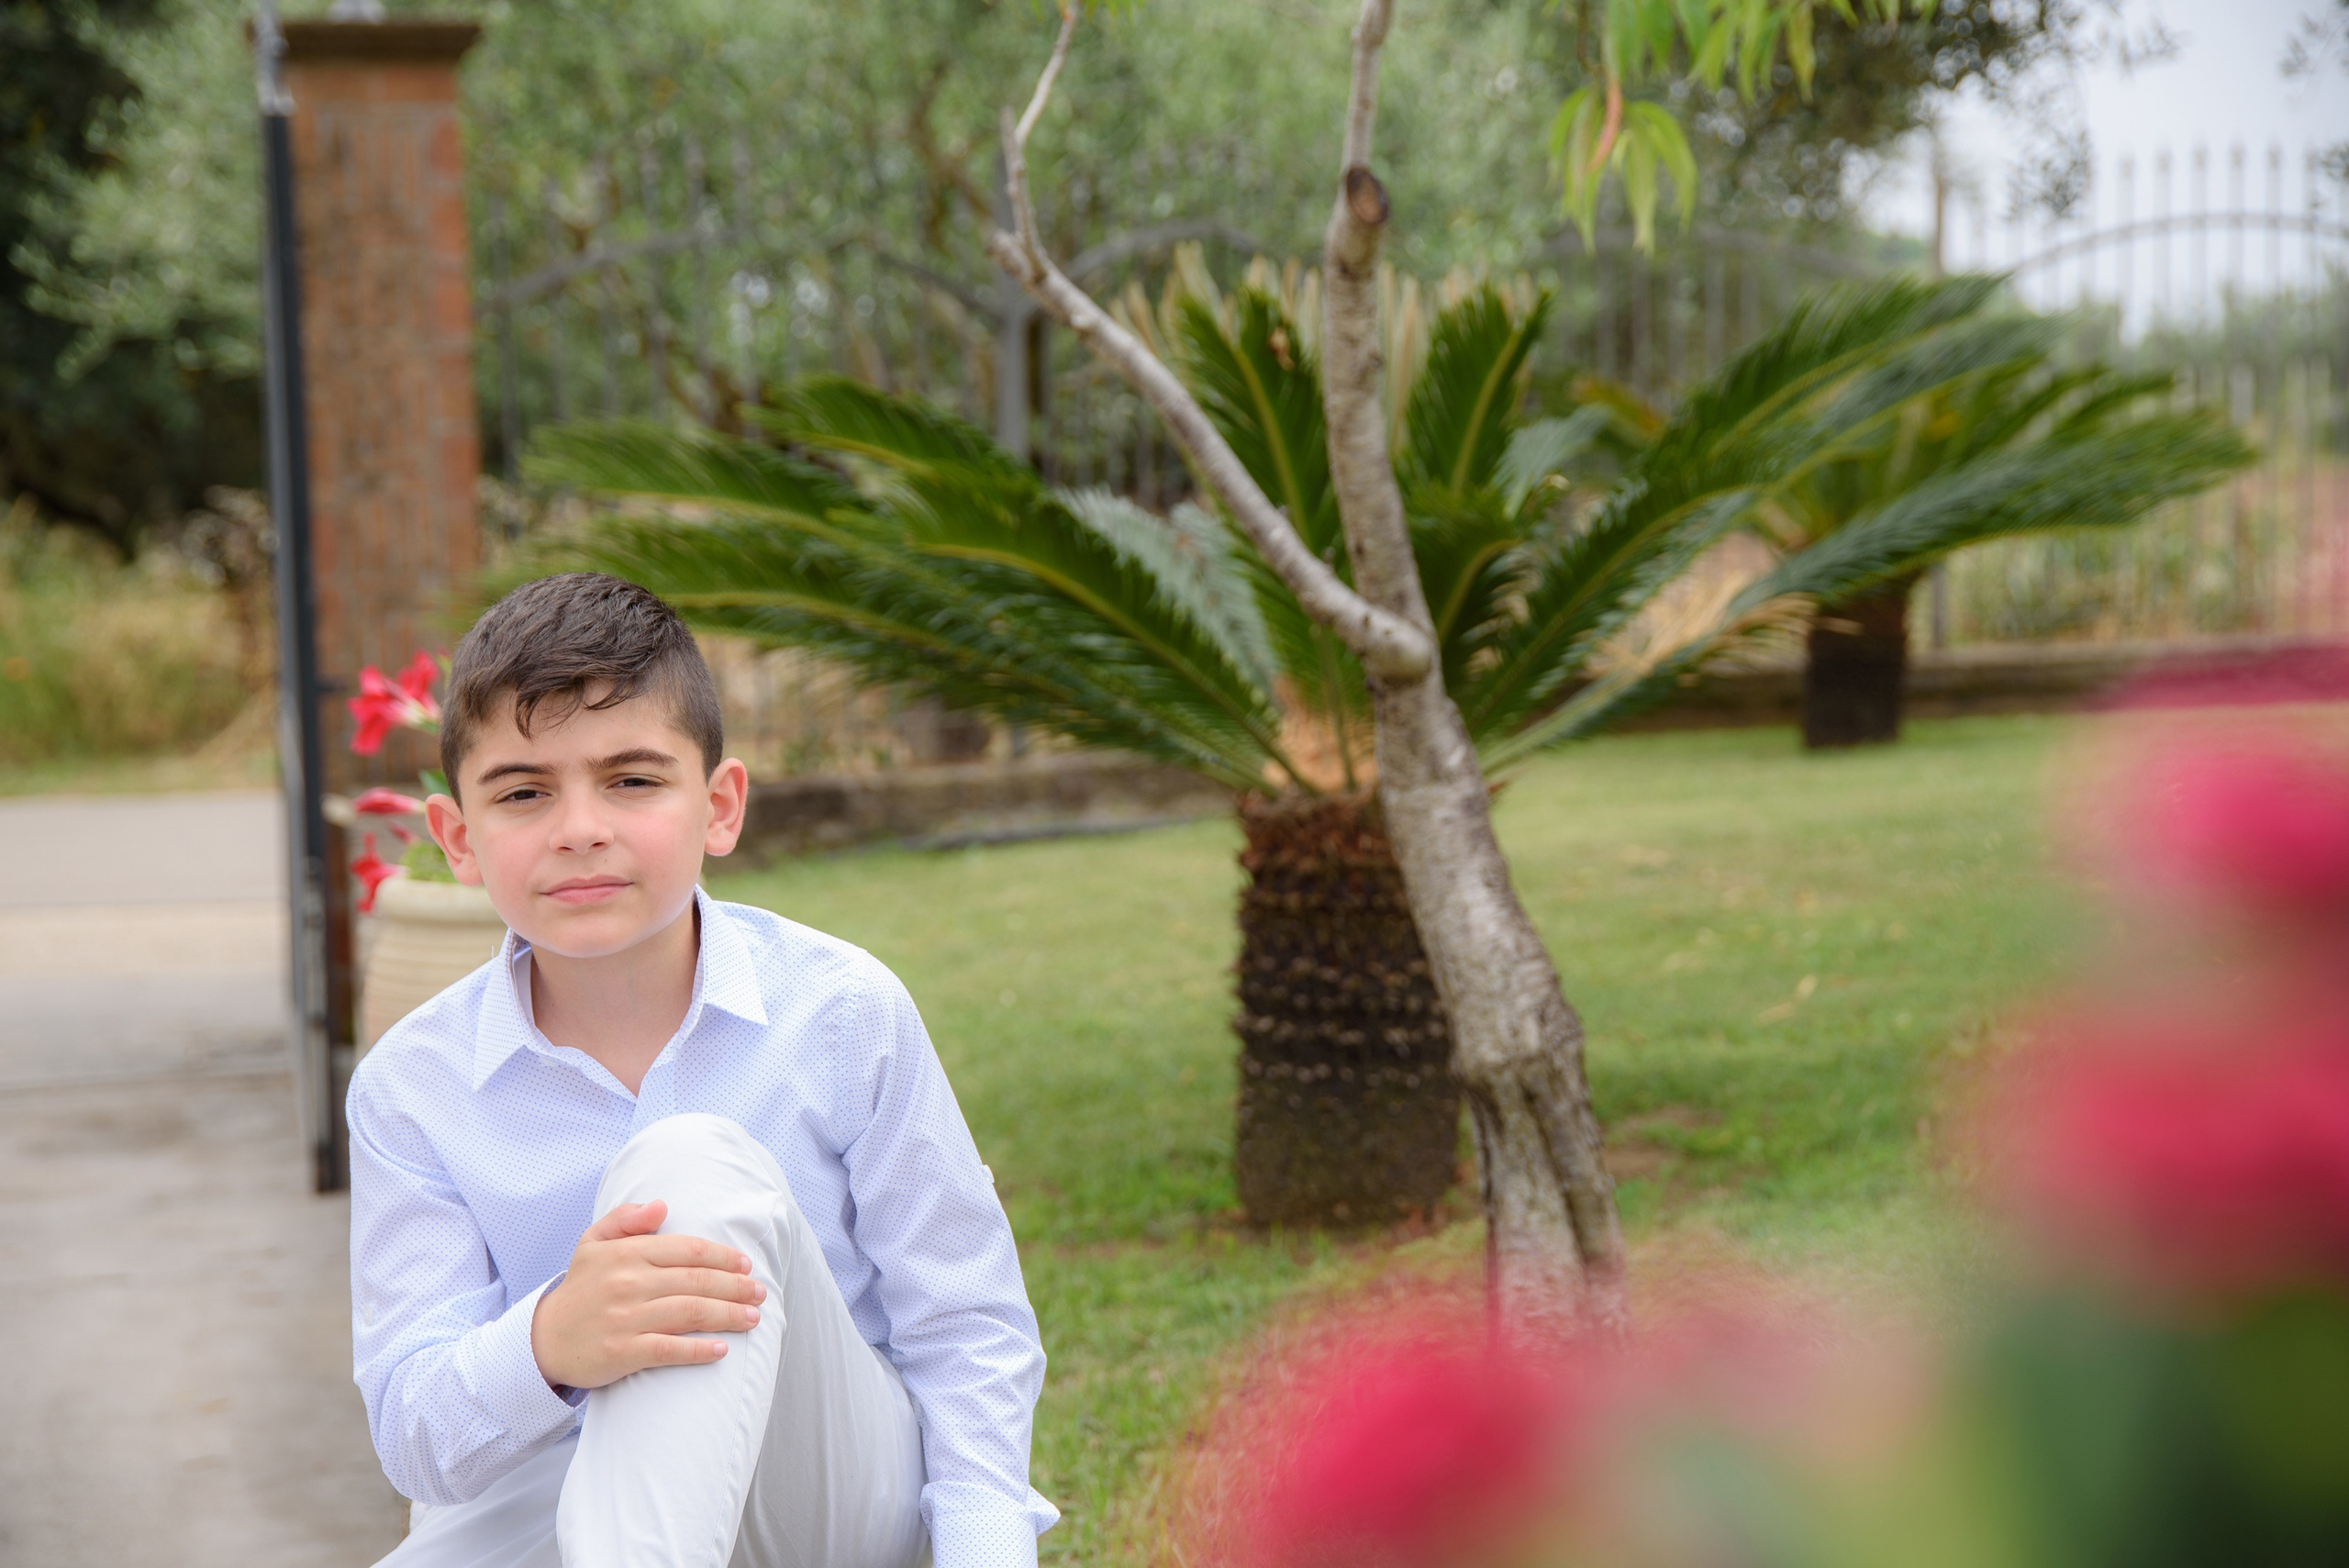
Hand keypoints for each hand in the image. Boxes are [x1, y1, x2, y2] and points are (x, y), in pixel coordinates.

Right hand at [530, 1200, 765, 1390]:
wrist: (544, 1340)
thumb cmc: (580, 1288)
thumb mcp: (591, 1243)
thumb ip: (625, 1219)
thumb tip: (661, 1206)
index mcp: (626, 1253)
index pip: (688, 1249)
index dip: (723, 1257)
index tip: (745, 1266)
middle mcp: (628, 1282)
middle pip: (696, 1280)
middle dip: (735, 1287)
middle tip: (760, 1293)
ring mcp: (625, 1318)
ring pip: (689, 1312)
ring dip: (728, 1315)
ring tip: (752, 1318)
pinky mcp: (622, 1352)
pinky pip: (669, 1349)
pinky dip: (698, 1350)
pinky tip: (721, 1350)